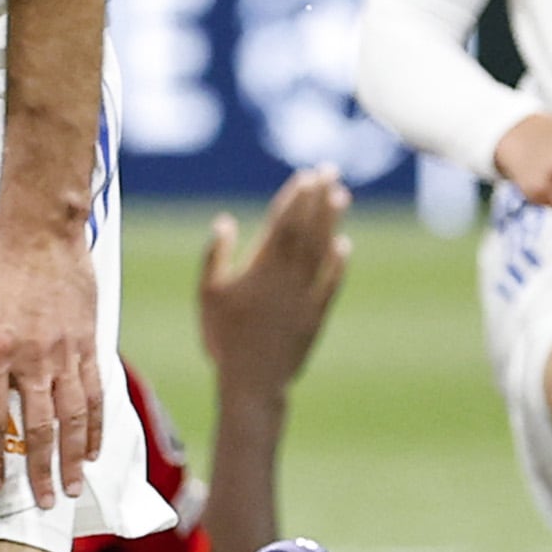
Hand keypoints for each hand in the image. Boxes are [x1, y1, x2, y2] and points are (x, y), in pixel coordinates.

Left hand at [0, 222, 102, 508]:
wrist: (39, 234)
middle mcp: (32, 359)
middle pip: (37, 427)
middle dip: (40, 470)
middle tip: (46, 502)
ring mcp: (65, 354)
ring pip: (73, 417)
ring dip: (73, 457)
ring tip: (74, 487)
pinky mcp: (88, 344)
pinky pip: (95, 393)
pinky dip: (97, 425)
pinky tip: (95, 449)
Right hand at [196, 169, 352, 408]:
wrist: (252, 381)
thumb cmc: (223, 337)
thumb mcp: (208, 294)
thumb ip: (215, 256)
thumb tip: (224, 221)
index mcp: (260, 269)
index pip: (282, 224)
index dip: (295, 198)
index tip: (305, 176)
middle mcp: (287, 277)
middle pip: (307, 230)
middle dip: (318, 198)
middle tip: (330, 171)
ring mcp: (305, 295)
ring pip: (322, 250)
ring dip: (332, 221)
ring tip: (341, 196)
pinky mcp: (317, 315)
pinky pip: (331, 282)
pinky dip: (338, 262)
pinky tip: (343, 245)